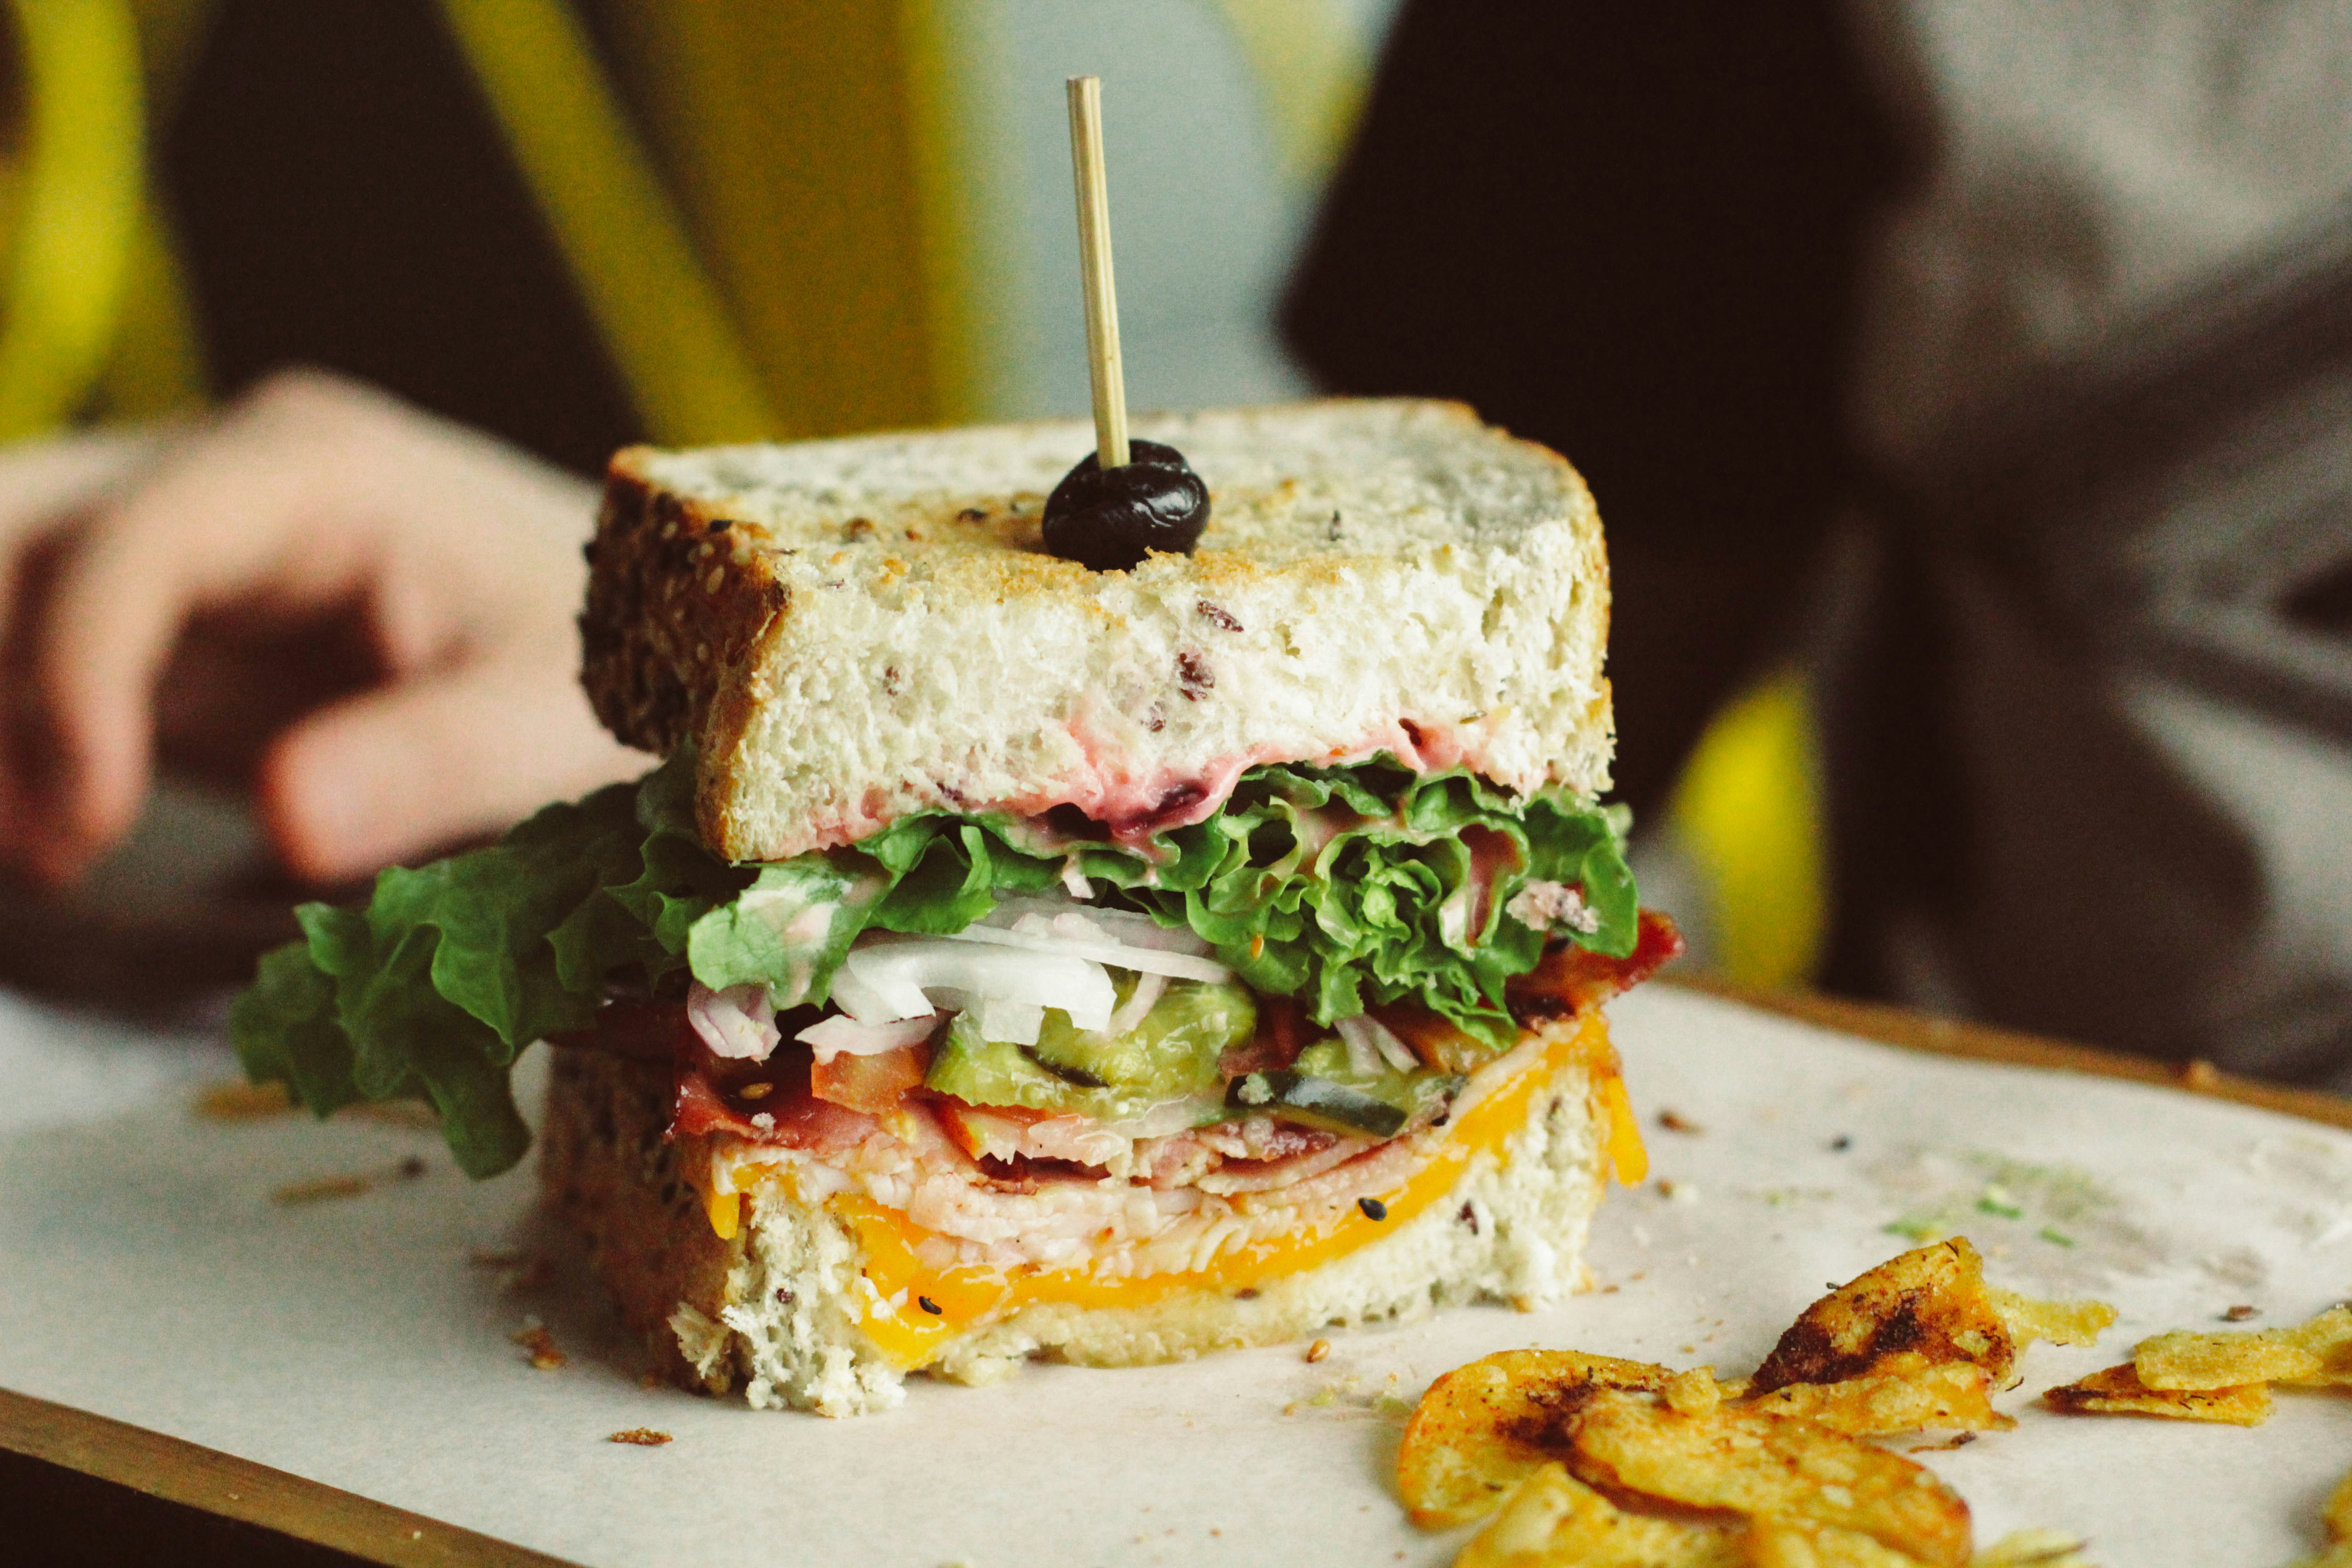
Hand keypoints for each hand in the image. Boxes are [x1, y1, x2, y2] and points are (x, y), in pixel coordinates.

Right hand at [0, 369, 648, 886]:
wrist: (634, 647)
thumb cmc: (615, 666)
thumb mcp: (555, 720)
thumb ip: (437, 761)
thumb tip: (292, 822)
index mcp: (319, 471)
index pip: (130, 544)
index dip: (71, 679)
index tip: (85, 825)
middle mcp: (223, 474)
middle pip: (17, 533)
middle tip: (30, 844)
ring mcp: (180, 533)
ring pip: (2, 580)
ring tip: (38, 855)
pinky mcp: (163, 612)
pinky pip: (30, 650)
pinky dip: (16, 736)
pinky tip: (46, 842)